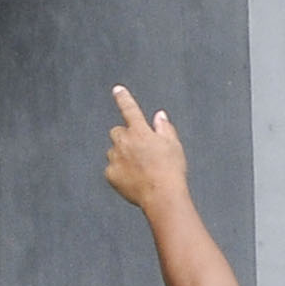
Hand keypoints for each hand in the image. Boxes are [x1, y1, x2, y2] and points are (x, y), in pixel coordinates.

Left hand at [104, 87, 190, 214]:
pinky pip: (112, 169)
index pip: (130, 110)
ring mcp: (115, 158)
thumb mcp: (174, 146)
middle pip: (117, 132)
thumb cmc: (171, 171)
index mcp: (141, 132)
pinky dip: (120, 172)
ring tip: (140, 171)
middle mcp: (124, 142)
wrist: (161, 196)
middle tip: (139, 151)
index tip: (117, 89)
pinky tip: (134, 181)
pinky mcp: (110, 174)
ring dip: (122, 155)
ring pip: (113, 151)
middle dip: (125, 137)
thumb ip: (165, 128)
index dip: (124, 98)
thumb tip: (159, 115)